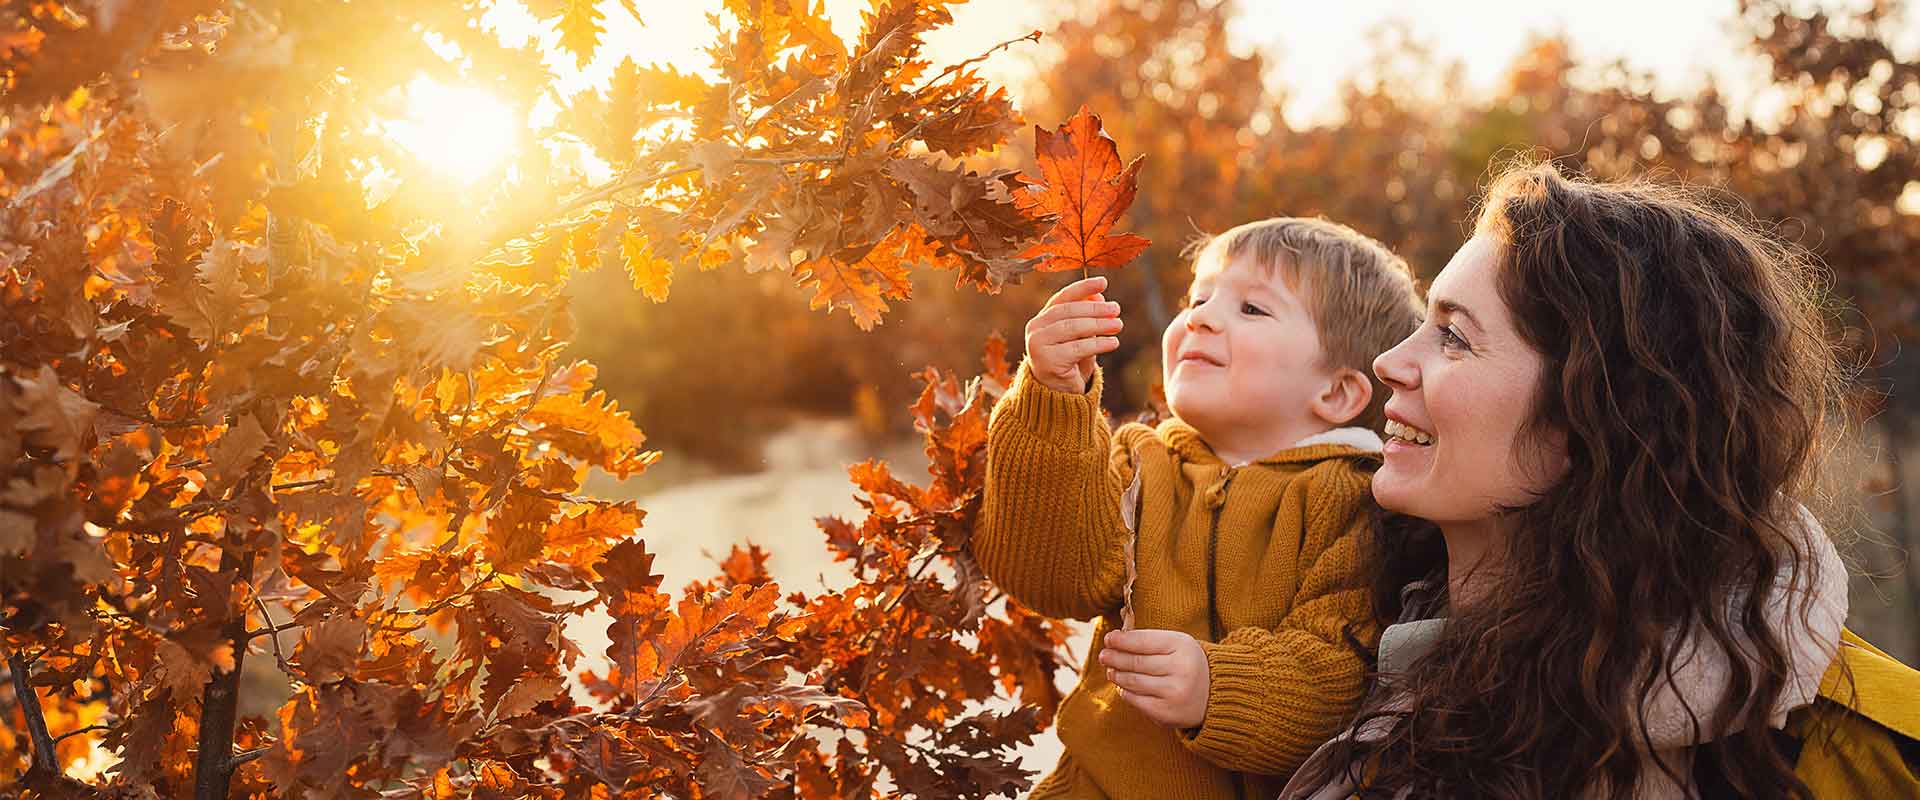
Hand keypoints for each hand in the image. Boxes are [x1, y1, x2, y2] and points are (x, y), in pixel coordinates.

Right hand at [1025, 276, 1123, 393]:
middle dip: (1095, 309)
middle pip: (1068, 312)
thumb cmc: (1069, 361)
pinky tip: (1113, 342)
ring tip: (1118, 325)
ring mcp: (1038, 345)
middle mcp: (1035, 329)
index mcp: (1042, 319)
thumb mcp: (1079, 336)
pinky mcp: (1048, 362)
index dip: (1083, 288)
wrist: (1056, 394)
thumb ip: (1086, 316)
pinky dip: (1099, 343)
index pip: (1062, 298)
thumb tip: (1099, 294)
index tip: (1103, 282)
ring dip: (1099, 324)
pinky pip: (1078, 348)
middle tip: (1116, 309)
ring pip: (1072, 328)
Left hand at [1099, 628, 1208, 728]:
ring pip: (1133, 682)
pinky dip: (1126, 692)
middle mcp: (1181, 669)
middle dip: (1115, 658)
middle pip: (1136, 662)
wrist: (1215, 695)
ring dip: (1117, 675)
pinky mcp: (1167, 713)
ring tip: (1111, 671)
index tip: (1109, 639)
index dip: (1121, 640)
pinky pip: (1136, 700)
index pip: (1143, 641)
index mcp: (1182, 646)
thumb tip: (1114, 640)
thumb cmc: (1187, 664)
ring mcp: (1174, 693)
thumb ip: (1149, 640)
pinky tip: (1123, 686)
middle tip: (1104, 655)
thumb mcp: (1177, 644)